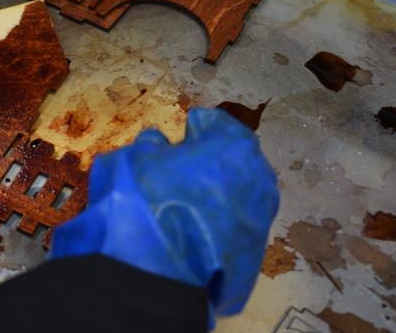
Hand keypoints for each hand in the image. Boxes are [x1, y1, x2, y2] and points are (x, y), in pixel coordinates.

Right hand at [51, 108, 278, 322]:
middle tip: (187, 166)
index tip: (186, 130)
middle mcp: (258, 181)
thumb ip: (151, 146)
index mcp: (234, 147)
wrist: (152, 272)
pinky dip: (218, 228)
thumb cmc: (145, 200)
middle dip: (215, 160)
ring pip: (240, 198)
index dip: (198, 126)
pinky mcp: (253, 258)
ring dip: (219, 195)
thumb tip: (158, 144)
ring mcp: (260, 222)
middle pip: (237, 160)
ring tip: (189, 202)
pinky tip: (193, 233)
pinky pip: (234, 231)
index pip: (219, 123)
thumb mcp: (135, 158)